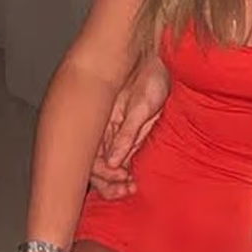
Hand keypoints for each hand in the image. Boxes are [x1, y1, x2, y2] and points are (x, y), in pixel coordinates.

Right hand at [90, 55, 168, 198]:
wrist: (158, 61)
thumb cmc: (149, 78)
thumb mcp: (141, 106)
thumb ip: (127, 133)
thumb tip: (114, 162)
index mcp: (102, 124)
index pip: (93, 160)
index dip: (106, 176)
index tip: (123, 181)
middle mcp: (103, 130)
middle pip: (96, 167)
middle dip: (109, 183)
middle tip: (127, 190)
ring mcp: (112, 131)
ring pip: (106, 165)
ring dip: (115, 180)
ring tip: (130, 187)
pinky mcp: (125, 131)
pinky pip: (118, 156)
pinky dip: (123, 169)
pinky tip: (132, 177)